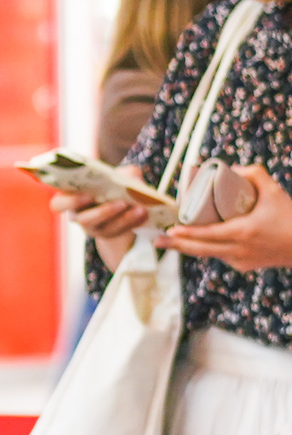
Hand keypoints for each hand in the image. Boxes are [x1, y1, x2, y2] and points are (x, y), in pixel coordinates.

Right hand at [53, 164, 147, 271]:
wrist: (121, 199)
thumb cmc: (112, 183)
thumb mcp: (117, 174)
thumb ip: (124, 173)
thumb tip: (132, 178)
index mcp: (70, 198)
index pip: (59, 205)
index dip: (70, 202)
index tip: (88, 195)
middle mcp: (78, 216)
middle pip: (83, 220)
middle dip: (103, 212)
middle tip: (121, 203)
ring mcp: (93, 228)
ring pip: (104, 228)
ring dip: (123, 219)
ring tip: (140, 208)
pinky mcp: (108, 235)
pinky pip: (119, 232)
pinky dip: (133, 222)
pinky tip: (145, 213)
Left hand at [161, 166, 291, 271]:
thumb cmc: (291, 217)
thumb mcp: (274, 191)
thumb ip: (255, 174)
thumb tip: (232, 169)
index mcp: (242, 233)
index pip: (207, 235)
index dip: (186, 234)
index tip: (170, 230)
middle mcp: (238, 250)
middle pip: (200, 249)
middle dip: (176, 245)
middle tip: (157, 239)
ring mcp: (240, 261)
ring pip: (207, 254)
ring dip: (188, 248)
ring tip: (169, 241)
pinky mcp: (243, 266)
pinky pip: (220, 256)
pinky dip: (207, 250)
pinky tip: (194, 244)